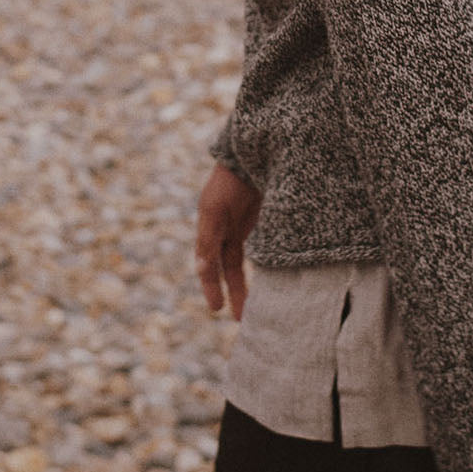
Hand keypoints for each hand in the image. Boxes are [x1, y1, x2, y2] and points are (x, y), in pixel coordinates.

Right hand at [195, 165, 261, 319]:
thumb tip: (200, 270)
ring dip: (246, 283)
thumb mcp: (215, 210)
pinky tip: (272, 281)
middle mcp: (225, 228)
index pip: (210, 264)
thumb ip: (208, 240)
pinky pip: (260, 248)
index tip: (217, 309)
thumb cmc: (230, 180)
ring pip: (242, 261)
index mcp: (210, 227)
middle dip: (233, 291)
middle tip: (240, 318)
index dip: (211, 286)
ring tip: (255, 307)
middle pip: (228, 267)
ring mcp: (242, 223)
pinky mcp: (263, 219)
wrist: (254, 152)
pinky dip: (261, 265)